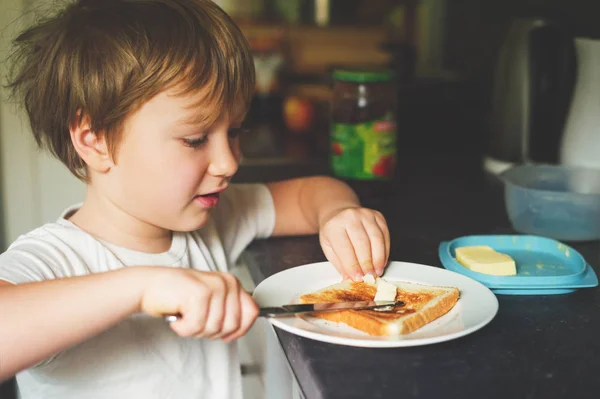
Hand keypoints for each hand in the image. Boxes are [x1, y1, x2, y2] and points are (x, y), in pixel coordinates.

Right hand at [140, 268, 257, 341]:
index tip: (225, 334)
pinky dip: (183, 328)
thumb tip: (242, 328)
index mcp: (232, 283)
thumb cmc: (177, 294)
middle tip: (195, 320)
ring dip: (195, 330)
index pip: (252, 312)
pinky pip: (196, 327)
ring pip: (214, 329)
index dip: (240, 329)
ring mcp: (214, 287)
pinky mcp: (198, 295)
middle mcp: (226, 282)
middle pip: (232, 325)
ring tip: (185, 315)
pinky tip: (177, 315)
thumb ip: (229, 310)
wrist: (149, 285)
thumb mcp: (211, 300)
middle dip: (211, 331)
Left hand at [319, 207, 389, 280]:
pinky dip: (385, 251)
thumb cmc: (333, 233)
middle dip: (367, 264)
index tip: (357, 278)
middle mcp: (350, 216)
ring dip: (378, 259)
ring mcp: (366, 214)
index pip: (345, 248)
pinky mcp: (378, 216)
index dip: (353, 265)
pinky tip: (381, 261)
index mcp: (334, 225)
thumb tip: (350, 279)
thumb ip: (340, 264)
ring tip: (377, 271)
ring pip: (376, 239)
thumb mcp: (329, 248)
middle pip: (362, 243)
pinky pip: (385, 235)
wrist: (338, 214)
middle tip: (369, 277)